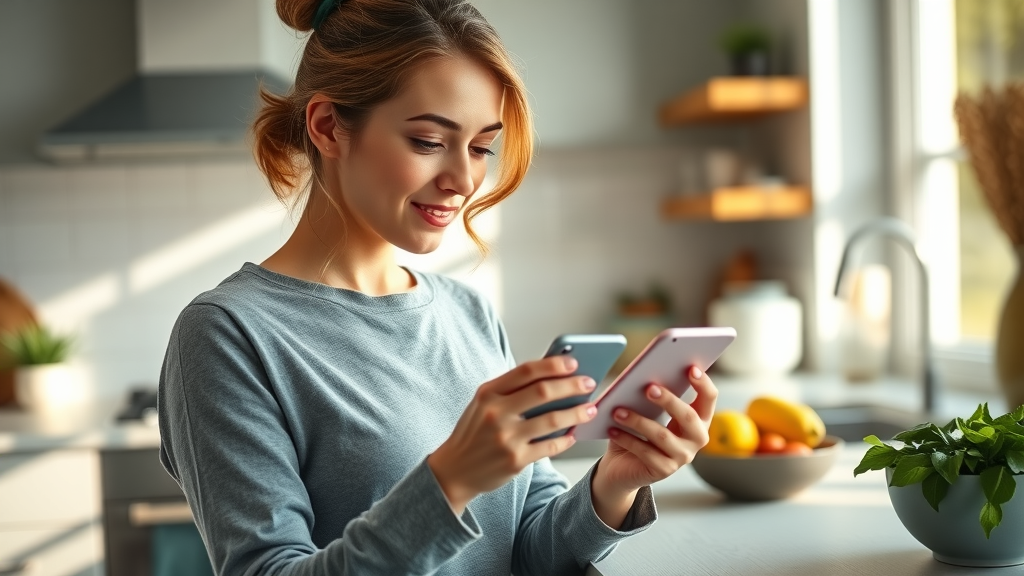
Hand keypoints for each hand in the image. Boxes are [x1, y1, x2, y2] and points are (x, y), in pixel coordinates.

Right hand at [427, 356, 599, 513]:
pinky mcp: (515, 460)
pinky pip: (550, 446)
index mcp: (488, 393)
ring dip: (577, 413)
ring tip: (590, 409)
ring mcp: (506, 438)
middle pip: (543, 392)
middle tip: (590, 384)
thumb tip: (553, 376)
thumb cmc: (475, 432)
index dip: (553, 364)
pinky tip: (573, 434)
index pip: (526, 371)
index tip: (574, 363)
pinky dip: (566, 439)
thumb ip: (511, 390)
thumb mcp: (484, 404)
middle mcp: (496, 413)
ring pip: (553, 420)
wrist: (454, 470)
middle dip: (572, 386)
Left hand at [590, 366, 716, 526]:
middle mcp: (696, 438)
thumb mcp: (646, 410)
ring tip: (618, 411)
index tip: (690, 368)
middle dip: (668, 400)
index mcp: (698, 419)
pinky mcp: (664, 470)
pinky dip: (626, 439)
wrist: (622, 466)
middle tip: (648, 388)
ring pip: (662, 435)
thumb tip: (643, 374)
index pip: (708, 398)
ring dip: (638, 421)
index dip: (702, 383)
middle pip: (688, 416)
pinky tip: (612, 430)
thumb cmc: (637, 431)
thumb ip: (651, 395)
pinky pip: (645, 452)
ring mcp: (682, 456)